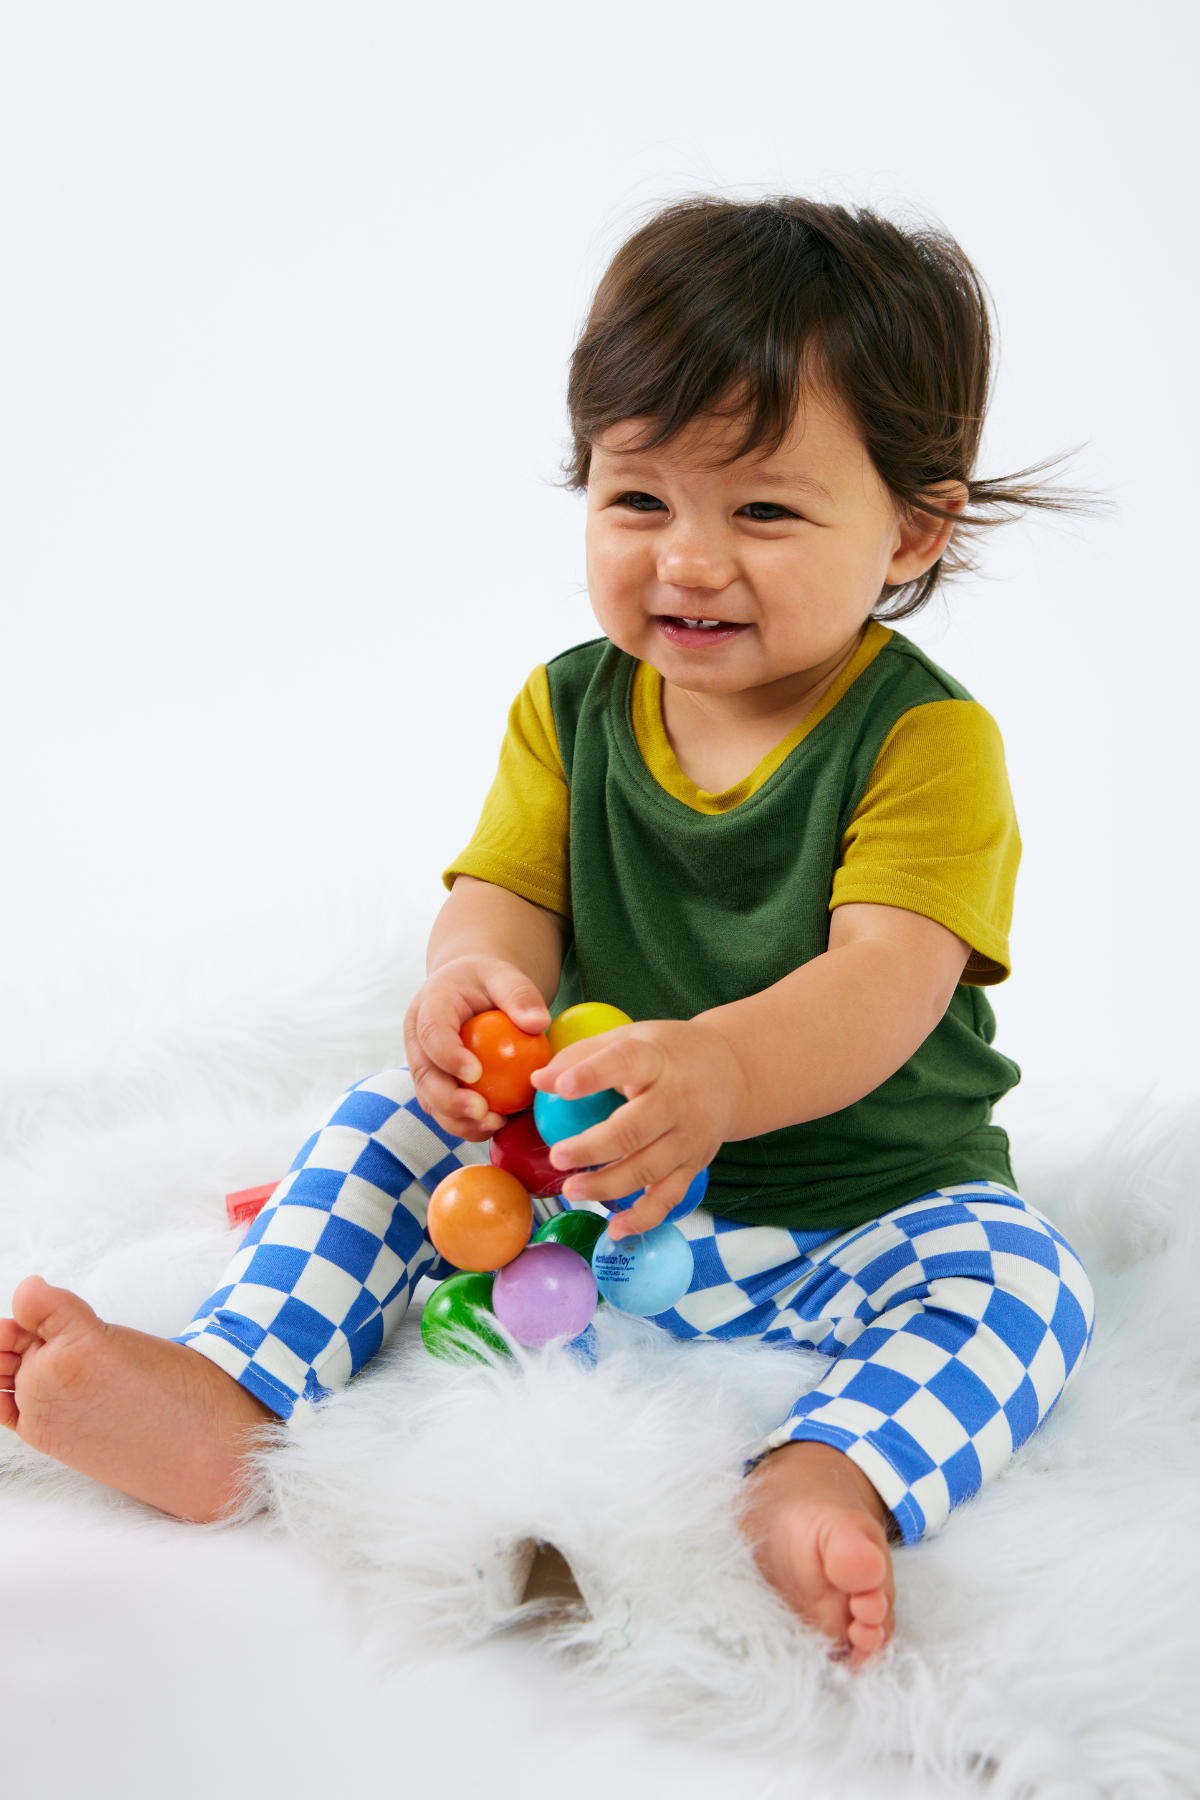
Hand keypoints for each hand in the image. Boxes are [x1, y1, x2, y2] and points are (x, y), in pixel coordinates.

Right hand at [403, 957, 550, 1140]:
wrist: (469, 989)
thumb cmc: (488, 981)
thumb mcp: (505, 976)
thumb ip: (520, 995)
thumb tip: (539, 1023)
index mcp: (429, 1006)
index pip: (432, 1032)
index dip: (448, 1055)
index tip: (475, 1073)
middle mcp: (418, 1040)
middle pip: (424, 1075)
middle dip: (448, 1100)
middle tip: (482, 1111)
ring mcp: (424, 1065)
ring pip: (431, 1100)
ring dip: (457, 1119)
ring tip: (493, 1124)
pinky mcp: (436, 1084)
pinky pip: (446, 1110)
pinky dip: (467, 1123)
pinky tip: (496, 1126)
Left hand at [530, 1019, 743, 1236]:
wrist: (731, 1073)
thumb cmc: (665, 1054)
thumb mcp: (630, 1038)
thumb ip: (583, 1055)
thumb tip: (539, 1081)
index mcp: (656, 1059)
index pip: (625, 1063)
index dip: (592, 1075)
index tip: (561, 1087)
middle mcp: (678, 1099)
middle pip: (635, 1129)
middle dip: (594, 1147)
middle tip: (558, 1157)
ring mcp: (689, 1136)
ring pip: (648, 1168)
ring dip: (607, 1185)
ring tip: (571, 1190)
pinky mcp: (695, 1165)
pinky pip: (669, 1197)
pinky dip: (643, 1218)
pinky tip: (616, 1229)